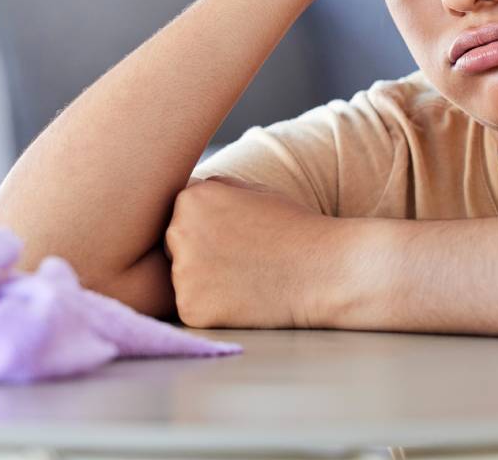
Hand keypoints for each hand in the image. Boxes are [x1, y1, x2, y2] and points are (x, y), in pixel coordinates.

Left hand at [164, 175, 341, 328]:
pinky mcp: (191, 308)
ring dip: (203, 280)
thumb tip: (187, 191)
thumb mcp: (252, 190)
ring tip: (245, 276)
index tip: (234, 233)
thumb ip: (213, 189)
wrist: (324, 270)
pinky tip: (243, 298)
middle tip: (241, 257)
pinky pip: (191, 307)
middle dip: (199, 251)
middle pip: (174, 244)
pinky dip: (211, 307)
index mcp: (190, 198)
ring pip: (181, 276)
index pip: (180, 212)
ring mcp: (182, 273)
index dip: (208, 224)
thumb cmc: (293, 227)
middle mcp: (178, 231)